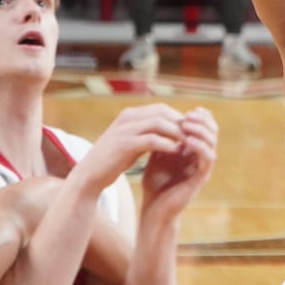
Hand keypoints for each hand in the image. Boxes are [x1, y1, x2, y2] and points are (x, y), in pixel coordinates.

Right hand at [72, 104, 186, 193]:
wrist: (89, 176)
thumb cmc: (113, 160)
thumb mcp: (132, 142)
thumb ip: (148, 133)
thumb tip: (172, 131)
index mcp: (130, 115)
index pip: (161, 109)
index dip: (178, 118)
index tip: (191, 130)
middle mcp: (127, 118)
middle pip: (163, 112)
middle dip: (180, 123)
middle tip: (195, 135)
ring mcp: (125, 130)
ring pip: (159, 123)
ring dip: (176, 132)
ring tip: (189, 143)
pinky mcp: (124, 144)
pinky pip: (151, 139)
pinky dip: (166, 143)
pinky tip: (175, 151)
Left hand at [140, 107, 217, 218]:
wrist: (154, 209)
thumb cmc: (156, 183)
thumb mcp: (158, 155)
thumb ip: (165, 138)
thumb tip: (162, 116)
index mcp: (194, 151)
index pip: (205, 128)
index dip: (202, 117)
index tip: (190, 109)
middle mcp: (202, 158)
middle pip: (213, 133)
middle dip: (203, 121)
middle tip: (189, 114)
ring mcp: (203, 168)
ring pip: (212, 143)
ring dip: (201, 131)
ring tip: (186, 124)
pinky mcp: (201, 178)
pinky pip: (207, 158)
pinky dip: (200, 146)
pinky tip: (187, 140)